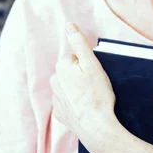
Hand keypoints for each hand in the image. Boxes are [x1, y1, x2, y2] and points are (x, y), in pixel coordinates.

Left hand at [50, 23, 116, 151]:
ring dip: (79, 90)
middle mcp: (55, 81)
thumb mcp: (92, 64)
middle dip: (83, 76)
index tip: (95, 76)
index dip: (89, 65)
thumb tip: (69, 25)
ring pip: (70, 87)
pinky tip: (86, 109)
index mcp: (61, 66)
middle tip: (95, 87)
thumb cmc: (97, 95)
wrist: (97, 127)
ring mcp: (56, 99)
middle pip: (72, 71)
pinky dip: (77, 104)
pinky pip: (69, 103)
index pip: (77, 57)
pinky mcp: (60, 114)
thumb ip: (79, 43)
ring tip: (92, 99)